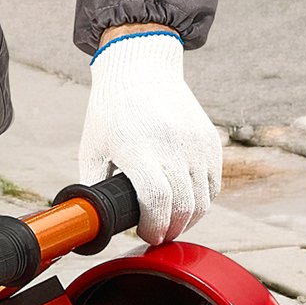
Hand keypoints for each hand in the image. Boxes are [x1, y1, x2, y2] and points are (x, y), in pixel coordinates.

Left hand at [77, 30, 221, 245]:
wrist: (140, 69)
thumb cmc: (110, 112)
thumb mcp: (92, 148)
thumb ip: (94, 187)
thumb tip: (93, 221)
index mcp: (138, 148)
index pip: (157, 200)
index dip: (154, 226)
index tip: (146, 235)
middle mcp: (171, 145)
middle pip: (184, 206)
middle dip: (171, 229)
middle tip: (159, 234)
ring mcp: (195, 142)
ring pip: (204, 200)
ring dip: (188, 219)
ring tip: (171, 222)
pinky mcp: (209, 140)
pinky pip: (213, 183)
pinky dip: (202, 200)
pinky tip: (185, 203)